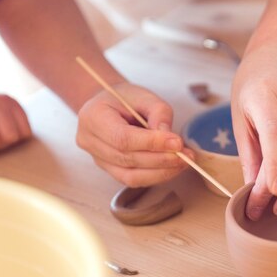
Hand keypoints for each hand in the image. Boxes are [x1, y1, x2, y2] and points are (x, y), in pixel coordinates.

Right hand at [76, 82, 193, 186]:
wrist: (108, 105)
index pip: (122, 138)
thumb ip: (159, 114)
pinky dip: (156, 176)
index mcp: (93, 117)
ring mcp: (97, 159)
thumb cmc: (125, 98)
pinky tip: (173, 168)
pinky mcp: (110, 170)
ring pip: (130, 176)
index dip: (151, 144)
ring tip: (184, 162)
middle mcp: (89, 141)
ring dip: (161, 172)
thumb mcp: (144, 96)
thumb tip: (172, 142)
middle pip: (128, 159)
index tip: (177, 143)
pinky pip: (133, 180)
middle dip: (161, 160)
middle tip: (186, 155)